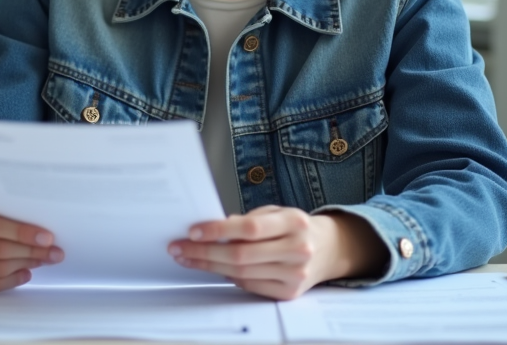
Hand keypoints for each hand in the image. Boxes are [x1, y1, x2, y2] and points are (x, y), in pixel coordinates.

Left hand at [167, 206, 386, 299]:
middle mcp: (297, 250)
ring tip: (188, 258)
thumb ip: (248, 221)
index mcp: (294, 222)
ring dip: (209, 266)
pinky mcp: (289, 294)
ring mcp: (295, 275)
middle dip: (204, 252)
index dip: (218, 230)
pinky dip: (229, 277)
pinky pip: (250, 286)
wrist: (327, 249)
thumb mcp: (275, 213)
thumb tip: (211, 229)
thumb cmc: (294, 226)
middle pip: (241, 256)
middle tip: (179, 248)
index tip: (193, 230)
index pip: (249, 228)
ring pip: (242, 274)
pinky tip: (215, 268)